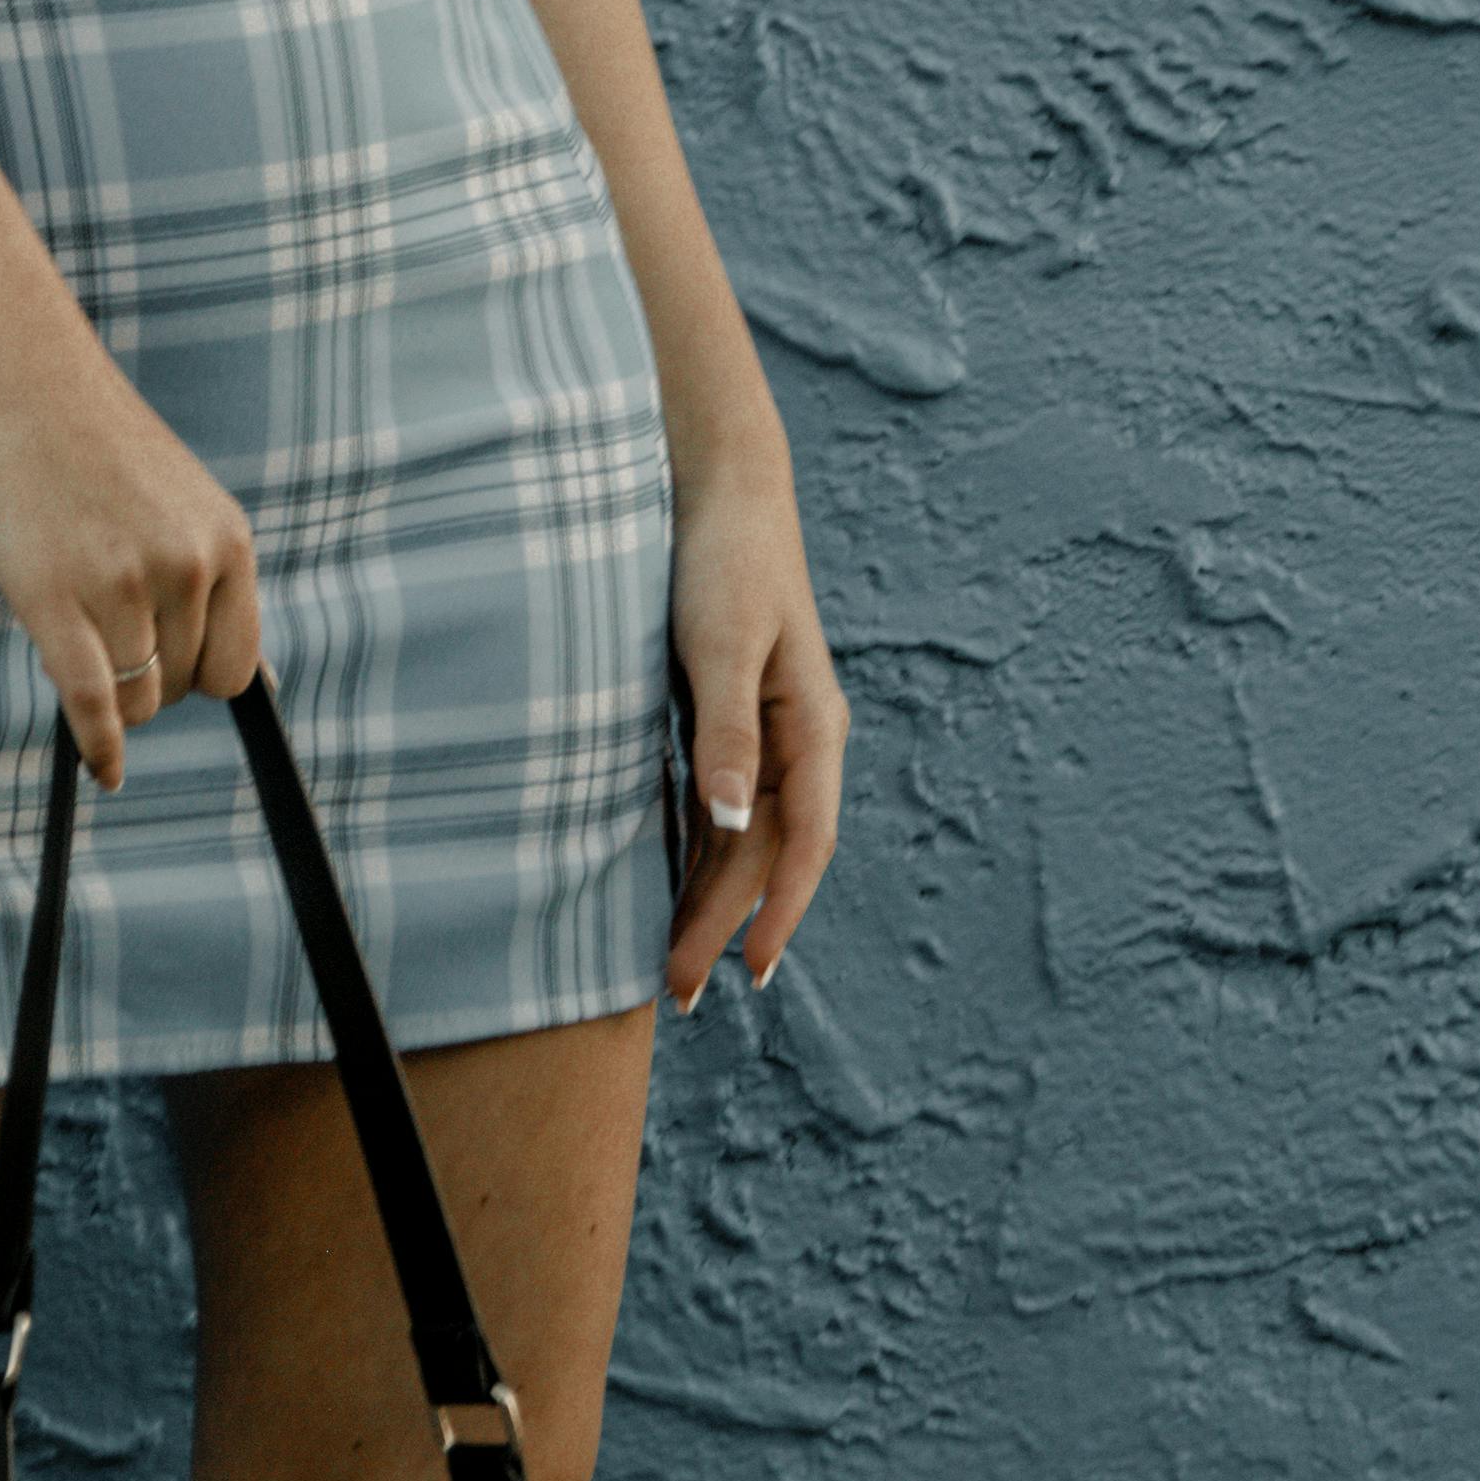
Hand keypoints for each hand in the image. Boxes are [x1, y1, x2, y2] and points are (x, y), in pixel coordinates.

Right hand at [0, 303, 264, 786]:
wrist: (10, 366)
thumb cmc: (85, 434)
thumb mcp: (175, 499)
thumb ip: (207, 581)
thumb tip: (256, 686)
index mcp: (226, 539)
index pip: (236, 665)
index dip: (199, 678)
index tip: (170, 673)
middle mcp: (187, 565)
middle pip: (184, 688)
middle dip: (150, 682)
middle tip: (105, 639)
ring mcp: (122, 583)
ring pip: (137, 700)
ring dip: (113, 695)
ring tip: (75, 637)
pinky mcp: (54, 598)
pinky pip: (91, 703)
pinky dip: (97, 747)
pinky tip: (100, 771)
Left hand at [662, 433, 847, 1011]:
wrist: (720, 486)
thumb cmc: (724, 559)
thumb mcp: (720, 644)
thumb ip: (726, 734)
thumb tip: (731, 822)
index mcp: (815, 728)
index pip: (805, 843)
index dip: (779, 913)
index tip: (748, 974)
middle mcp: (801, 740)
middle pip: (767, 853)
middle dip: (727, 924)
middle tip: (679, 994)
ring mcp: (769, 732)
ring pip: (743, 836)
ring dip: (712, 898)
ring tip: (671, 964)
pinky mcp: (732, 718)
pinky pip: (721, 805)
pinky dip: (697, 852)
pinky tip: (664, 885)